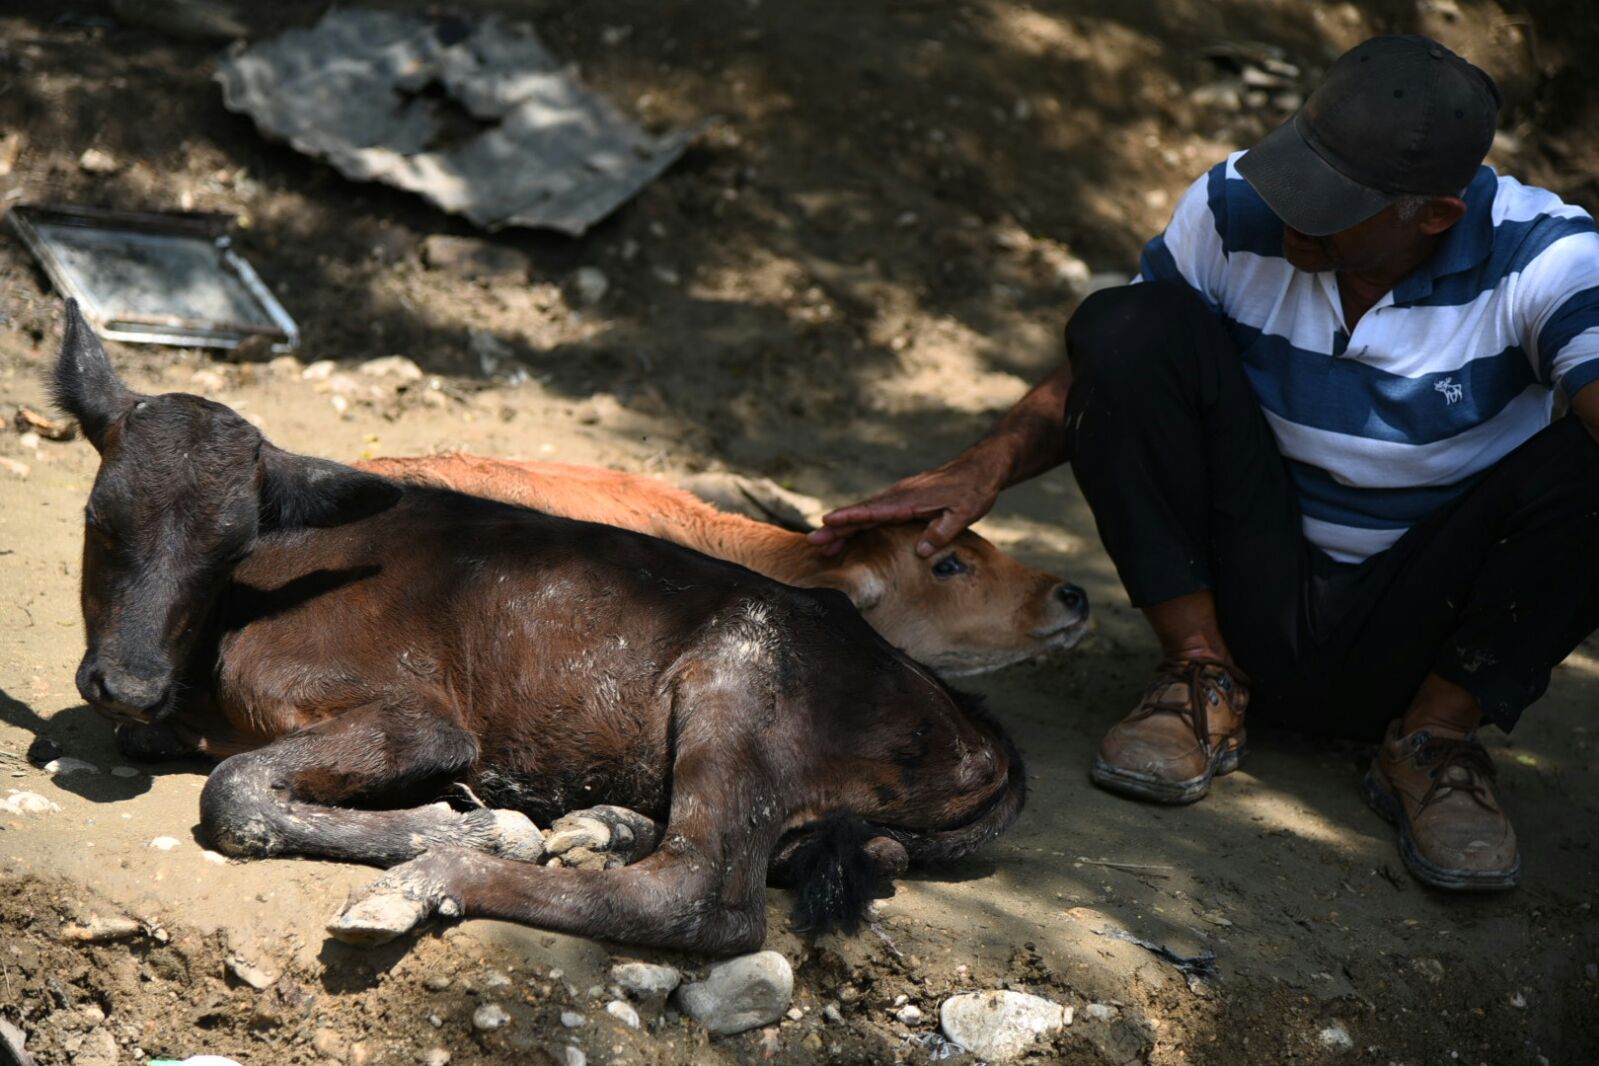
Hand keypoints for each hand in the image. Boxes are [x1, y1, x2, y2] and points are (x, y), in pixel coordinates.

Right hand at [807, 447, 1009, 556]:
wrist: (981, 467)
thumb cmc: (975, 489)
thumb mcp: (965, 513)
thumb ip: (941, 532)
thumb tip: (920, 552)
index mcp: (910, 499)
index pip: (874, 511)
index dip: (850, 519)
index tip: (827, 522)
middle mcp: (899, 496)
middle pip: (862, 513)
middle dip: (837, 528)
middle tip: (814, 541)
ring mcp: (900, 497)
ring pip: (866, 513)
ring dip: (844, 528)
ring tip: (824, 544)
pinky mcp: (904, 500)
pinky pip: (876, 513)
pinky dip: (859, 523)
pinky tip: (850, 533)